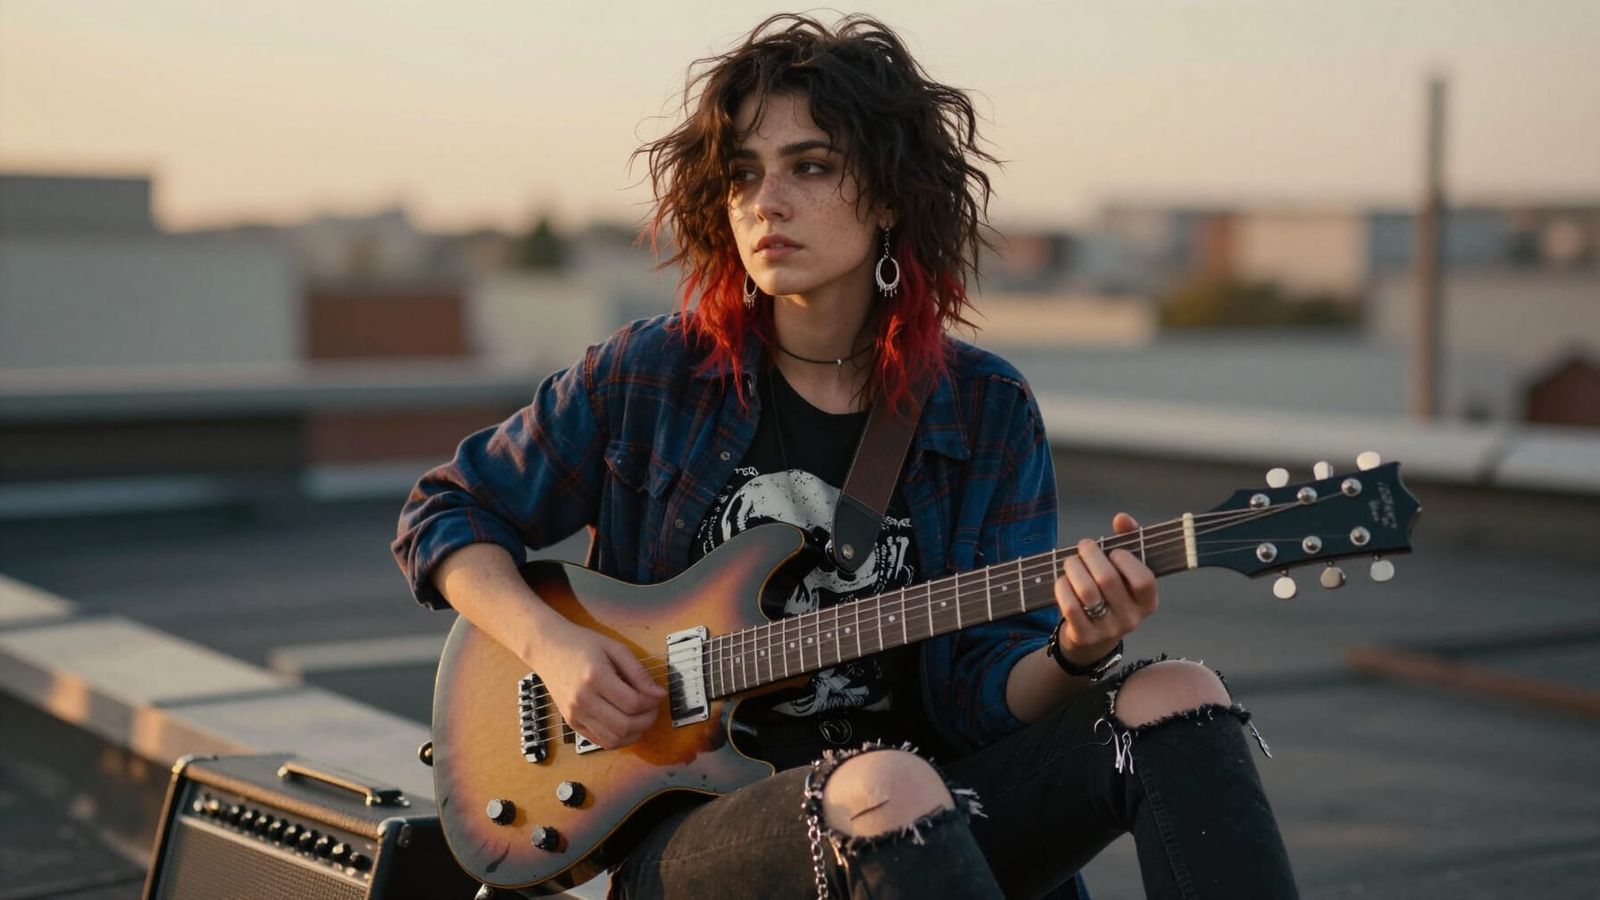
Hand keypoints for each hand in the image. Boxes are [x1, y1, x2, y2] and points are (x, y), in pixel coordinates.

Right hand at [527, 620, 666, 748]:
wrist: (547, 648)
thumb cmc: (581, 644)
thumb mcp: (614, 649)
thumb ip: (638, 672)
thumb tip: (658, 693)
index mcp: (595, 678)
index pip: (633, 703)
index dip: (652, 703)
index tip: (658, 695)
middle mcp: (583, 700)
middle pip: (625, 726)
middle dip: (647, 720)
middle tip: (653, 709)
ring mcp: (575, 714)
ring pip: (614, 740)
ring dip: (635, 733)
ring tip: (641, 717)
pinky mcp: (572, 723)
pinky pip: (600, 742)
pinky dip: (619, 738)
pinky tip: (626, 724)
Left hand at [1052, 512, 1158, 666]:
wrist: (1092, 639)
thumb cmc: (1111, 595)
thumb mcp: (1125, 572)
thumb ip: (1129, 541)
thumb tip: (1122, 518)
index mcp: (1147, 602)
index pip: (1144, 580)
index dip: (1126, 560)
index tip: (1113, 551)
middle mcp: (1131, 619)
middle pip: (1108, 580)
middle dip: (1091, 555)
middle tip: (1084, 546)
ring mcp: (1108, 630)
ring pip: (1087, 592)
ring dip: (1074, 568)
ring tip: (1071, 561)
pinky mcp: (1085, 636)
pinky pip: (1070, 607)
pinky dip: (1063, 587)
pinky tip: (1063, 580)